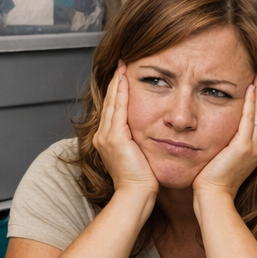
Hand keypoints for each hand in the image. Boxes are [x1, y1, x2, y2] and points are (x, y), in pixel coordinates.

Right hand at [93, 62, 158, 197]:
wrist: (136, 195)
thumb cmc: (143, 180)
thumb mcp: (140, 155)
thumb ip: (140, 141)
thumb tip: (153, 131)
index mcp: (108, 139)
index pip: (113, 108)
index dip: (118, 90)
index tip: (124, 73)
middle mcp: (103, 135)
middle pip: (110, 101)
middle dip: (116, 80)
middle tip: (121, 62)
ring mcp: (106, 136)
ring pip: (112, 101)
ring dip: (117, 81)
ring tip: (122, 64)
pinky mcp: (114, 137)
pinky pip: (118, 108)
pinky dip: (121, 92)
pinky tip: (125, 78)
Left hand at [193, 75, 256, 201]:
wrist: (213, 197)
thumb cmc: (211, 182)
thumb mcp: (221, 159)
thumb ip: (224, 145)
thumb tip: (217, 133)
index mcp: (254, 150)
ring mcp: (254, 147)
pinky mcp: (244, 147)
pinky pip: (250, 119)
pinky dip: (252, 102)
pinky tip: (251, 88)